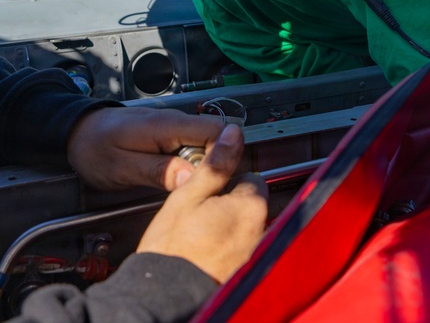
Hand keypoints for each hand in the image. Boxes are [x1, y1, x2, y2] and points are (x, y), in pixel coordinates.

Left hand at [67, 107, 224, 190]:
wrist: (77, 133)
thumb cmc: (95, 149)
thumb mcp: (122, 167)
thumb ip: (158, 172)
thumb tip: (192, 178)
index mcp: (167, 126)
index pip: (217, 130)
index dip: (227, 154)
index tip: (222, 180)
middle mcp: (176, 122)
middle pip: (217, 140)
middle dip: (219, 165)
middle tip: (207, 192)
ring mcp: (174, 128)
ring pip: (206, 146)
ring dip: (205, 167)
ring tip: (194, 190)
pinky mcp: (170, 136)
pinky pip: (193, 149)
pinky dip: (193, 165)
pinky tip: (182, 182)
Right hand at [136, 124, 268, 282]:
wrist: (167, 293)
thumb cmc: (173, 248)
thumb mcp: (188, 195)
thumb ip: (215, 164)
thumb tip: (232, 135)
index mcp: (251, 206)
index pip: (251, 176)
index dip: (226, 181)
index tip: (208, 191)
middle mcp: (262, 230)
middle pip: (251, 202)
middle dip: (230, 204)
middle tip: (200, 214)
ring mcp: (256, 252)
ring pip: (246, 225)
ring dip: (229, 226)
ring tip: (201, 236)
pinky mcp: (248, 270)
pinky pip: (243, 248)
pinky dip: (229, 247)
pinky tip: (207, 252)